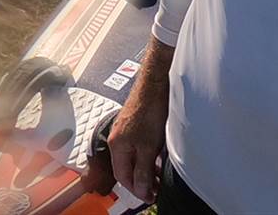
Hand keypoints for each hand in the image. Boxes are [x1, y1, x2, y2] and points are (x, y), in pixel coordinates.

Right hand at [86, 42, 172, 200]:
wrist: (156, 81)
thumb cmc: (150, 109)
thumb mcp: (148, 147)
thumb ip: (143, 170)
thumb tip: (142, 191)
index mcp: (117, 146)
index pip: (122, 177)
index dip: (136, 189)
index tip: (150, 196)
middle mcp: (119, 138)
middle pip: (127, 167)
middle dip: (141, 180)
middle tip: (156, 189)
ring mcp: (126, 129)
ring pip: (134, 156)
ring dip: (146, 168)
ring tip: (160, 175)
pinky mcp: (135, 122)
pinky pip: (139, 146)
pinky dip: (148, 155)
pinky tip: (159, 156)